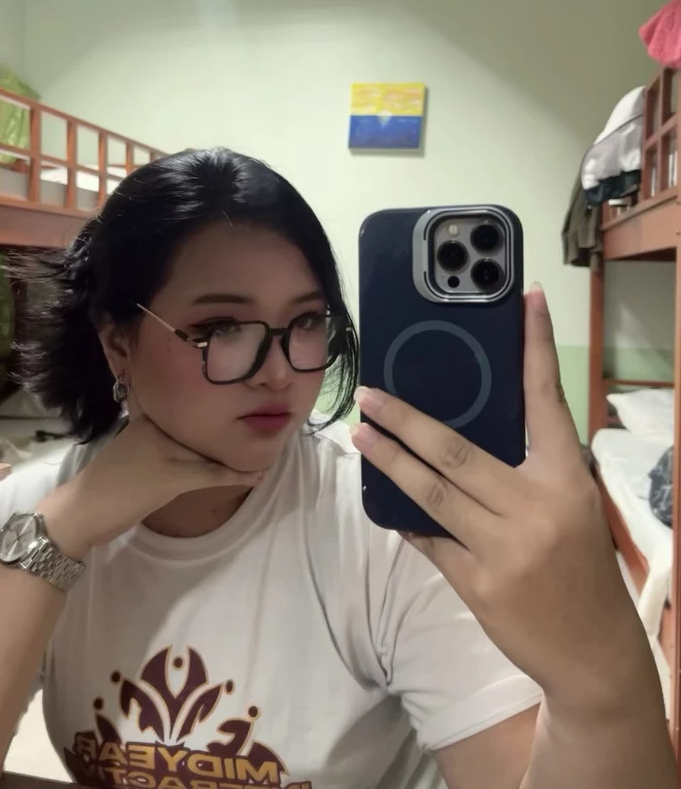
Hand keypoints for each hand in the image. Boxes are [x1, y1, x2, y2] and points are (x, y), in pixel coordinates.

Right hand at [37, 415, 262, 558]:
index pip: (190, 409)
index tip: (244, 404)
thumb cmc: (106, 485)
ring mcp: (164, 450)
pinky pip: (212, 474)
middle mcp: (157, 426)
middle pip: (206, 427)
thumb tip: (189, 440)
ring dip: (242, 452)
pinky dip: (237, 475)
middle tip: (267, 430)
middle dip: (235, 433)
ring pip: (213, 448)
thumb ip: (157, 439)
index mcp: (147, 417)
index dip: (218, 411)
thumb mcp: (130, 450)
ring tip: (270, 450)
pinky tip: (257, 474)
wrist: (80, 511)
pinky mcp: (171, 476)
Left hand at [351, 285, 654, 716]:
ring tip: (360, 434)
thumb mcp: (571, 505)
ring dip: (389, 460)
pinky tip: (382, 500)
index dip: (536, 346)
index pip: (547, 399)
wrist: (592, 652)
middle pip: (456, 450)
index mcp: (566, 478)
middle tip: (370, 394)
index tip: (526, 299)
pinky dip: (404, 517)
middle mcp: (535, 506)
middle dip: (406, 419)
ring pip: (431, 492)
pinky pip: (429, 539)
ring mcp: (503, 548)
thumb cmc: (581, 566)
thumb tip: (468, 427)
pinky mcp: (476, 584)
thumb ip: (530, 466)